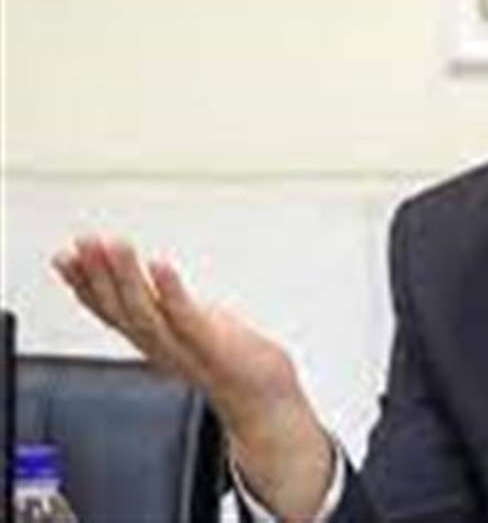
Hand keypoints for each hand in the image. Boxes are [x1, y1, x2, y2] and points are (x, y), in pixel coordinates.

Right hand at [53, 235, 332, 521]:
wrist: (265, 400)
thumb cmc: (233, 361)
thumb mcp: (190, 326)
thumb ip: (170, 307)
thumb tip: (157, 280)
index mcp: (154, 340)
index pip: (109, 311)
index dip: (84, 285)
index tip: (65, 257)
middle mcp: (162, 346)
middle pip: (119, 310)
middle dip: (96, 276)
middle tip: (82, 243)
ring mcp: (185, 347)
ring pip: (144, 312)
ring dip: (126, 277)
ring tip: (114, 246)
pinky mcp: (212, 345)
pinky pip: (185, 317)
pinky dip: (170, 290)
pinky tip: (159, 265)